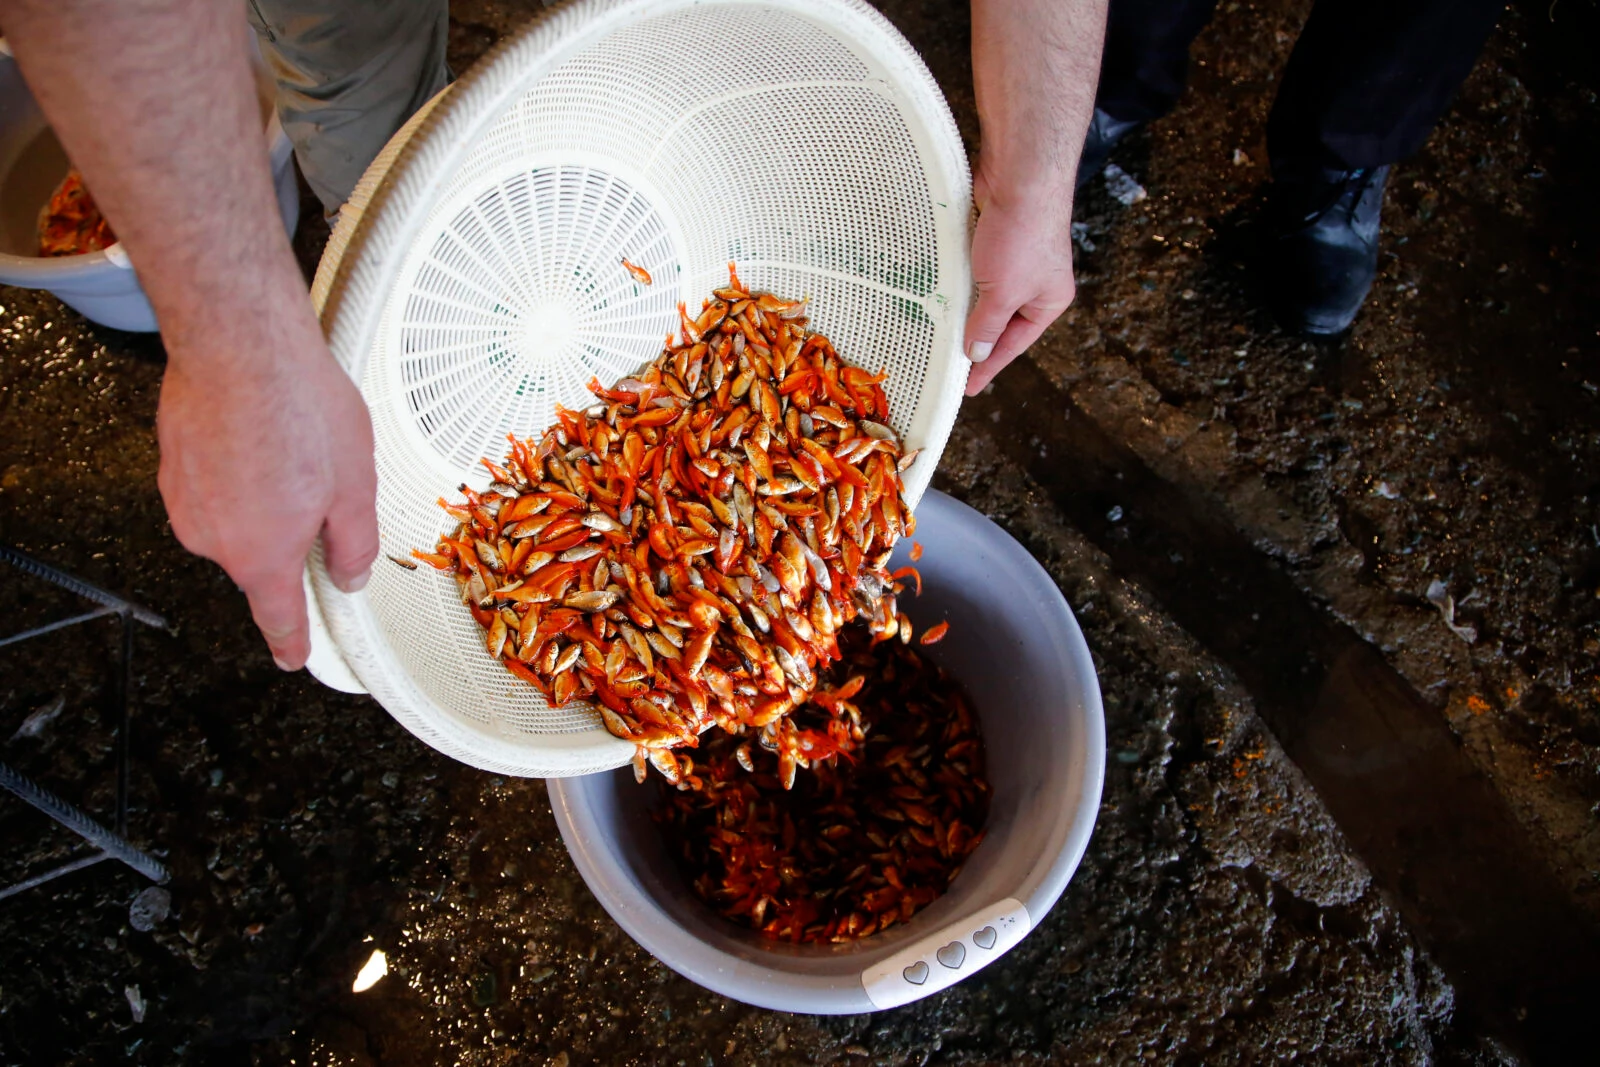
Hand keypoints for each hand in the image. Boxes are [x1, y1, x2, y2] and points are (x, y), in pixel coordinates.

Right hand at [156, 298, 377, 670]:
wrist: (238, 345)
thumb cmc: (299, 409)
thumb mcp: (356, 487)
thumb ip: (354, 544)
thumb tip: (351, 575)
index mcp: (262, 557)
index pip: (278, 618)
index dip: (291, 641)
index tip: (294, 656)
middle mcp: (213, 540)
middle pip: (262, 558)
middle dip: (291, 531)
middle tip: (319, 480)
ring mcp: (184, 502)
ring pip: (237, 517)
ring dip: (264, 494)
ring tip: (291, 445)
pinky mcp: (170, 466)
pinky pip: (214, 485)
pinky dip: (238, 469)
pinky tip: (260, 432)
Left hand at [962, 167, 1077, 395]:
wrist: (1019, 176)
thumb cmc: (1022, 236)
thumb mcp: (1002, 293)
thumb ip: (987, 326)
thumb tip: (977, 352)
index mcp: (1048, 301)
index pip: (1014, 343)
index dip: (989, 365)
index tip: (968, 386)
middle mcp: (1035, 282)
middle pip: (999, 320)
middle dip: (975, 335)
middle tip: (947, 359)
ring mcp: (1015, 258)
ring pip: (984, 294)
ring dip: (963, 307)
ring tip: (938, 329)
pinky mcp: (995, 238)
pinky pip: (974, 269)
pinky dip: (959, 280)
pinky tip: (940, 291)